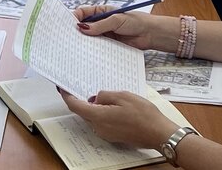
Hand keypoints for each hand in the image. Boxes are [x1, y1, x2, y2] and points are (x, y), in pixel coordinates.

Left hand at [59, 89, 178, 149]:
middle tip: (84, 85)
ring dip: (95, 106)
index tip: (62, 88)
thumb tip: (96, 98)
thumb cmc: (144, 115)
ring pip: (94, 117)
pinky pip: (102, 122)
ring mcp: (106, 134)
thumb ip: (105, 95)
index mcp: (98, 117)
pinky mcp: (113, 136)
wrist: (159, 133)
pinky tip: (113, 105)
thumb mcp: (123, 96)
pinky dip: (103, 113)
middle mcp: (99, 128)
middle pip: (84, 112)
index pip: (75, 106)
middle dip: (82, 100)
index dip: (67, 96)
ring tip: (105, 94)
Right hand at [73, 5, 159, 49]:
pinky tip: (89, 52)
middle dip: (78, 31)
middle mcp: (101, 23)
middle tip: (70, 37)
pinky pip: (98, 47)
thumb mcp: (116, 20)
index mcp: (101, 12)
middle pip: (85, 26)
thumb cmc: (136, 21)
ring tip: (78, 46)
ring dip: (85, 41)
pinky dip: (93, 49)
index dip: (75, 17)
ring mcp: (105, 34)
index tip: (69, 24)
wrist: (150, 34)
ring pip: (90, 37)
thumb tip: (83, 27)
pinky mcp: (109, 45)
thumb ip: (100, 25)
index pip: (84, 12)